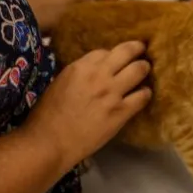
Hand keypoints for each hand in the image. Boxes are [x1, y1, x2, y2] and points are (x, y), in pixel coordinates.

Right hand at [22, 41, 150, 172]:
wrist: (50, 143)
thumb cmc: (47, 116)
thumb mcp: (60, 83)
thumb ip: (79, 74)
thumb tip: (93, 72)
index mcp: (80, 67)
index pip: (104, 51)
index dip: (111, 56)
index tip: (115, 61)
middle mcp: (99, 75)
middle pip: (127, 51)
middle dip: (137, 49)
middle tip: (141, 51)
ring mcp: (112, 93)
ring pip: (139, 70)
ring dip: (144, 68)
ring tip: (144, 71)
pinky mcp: (121, 112)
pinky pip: (143, 96)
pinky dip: (145, 93)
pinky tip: (143, 95)